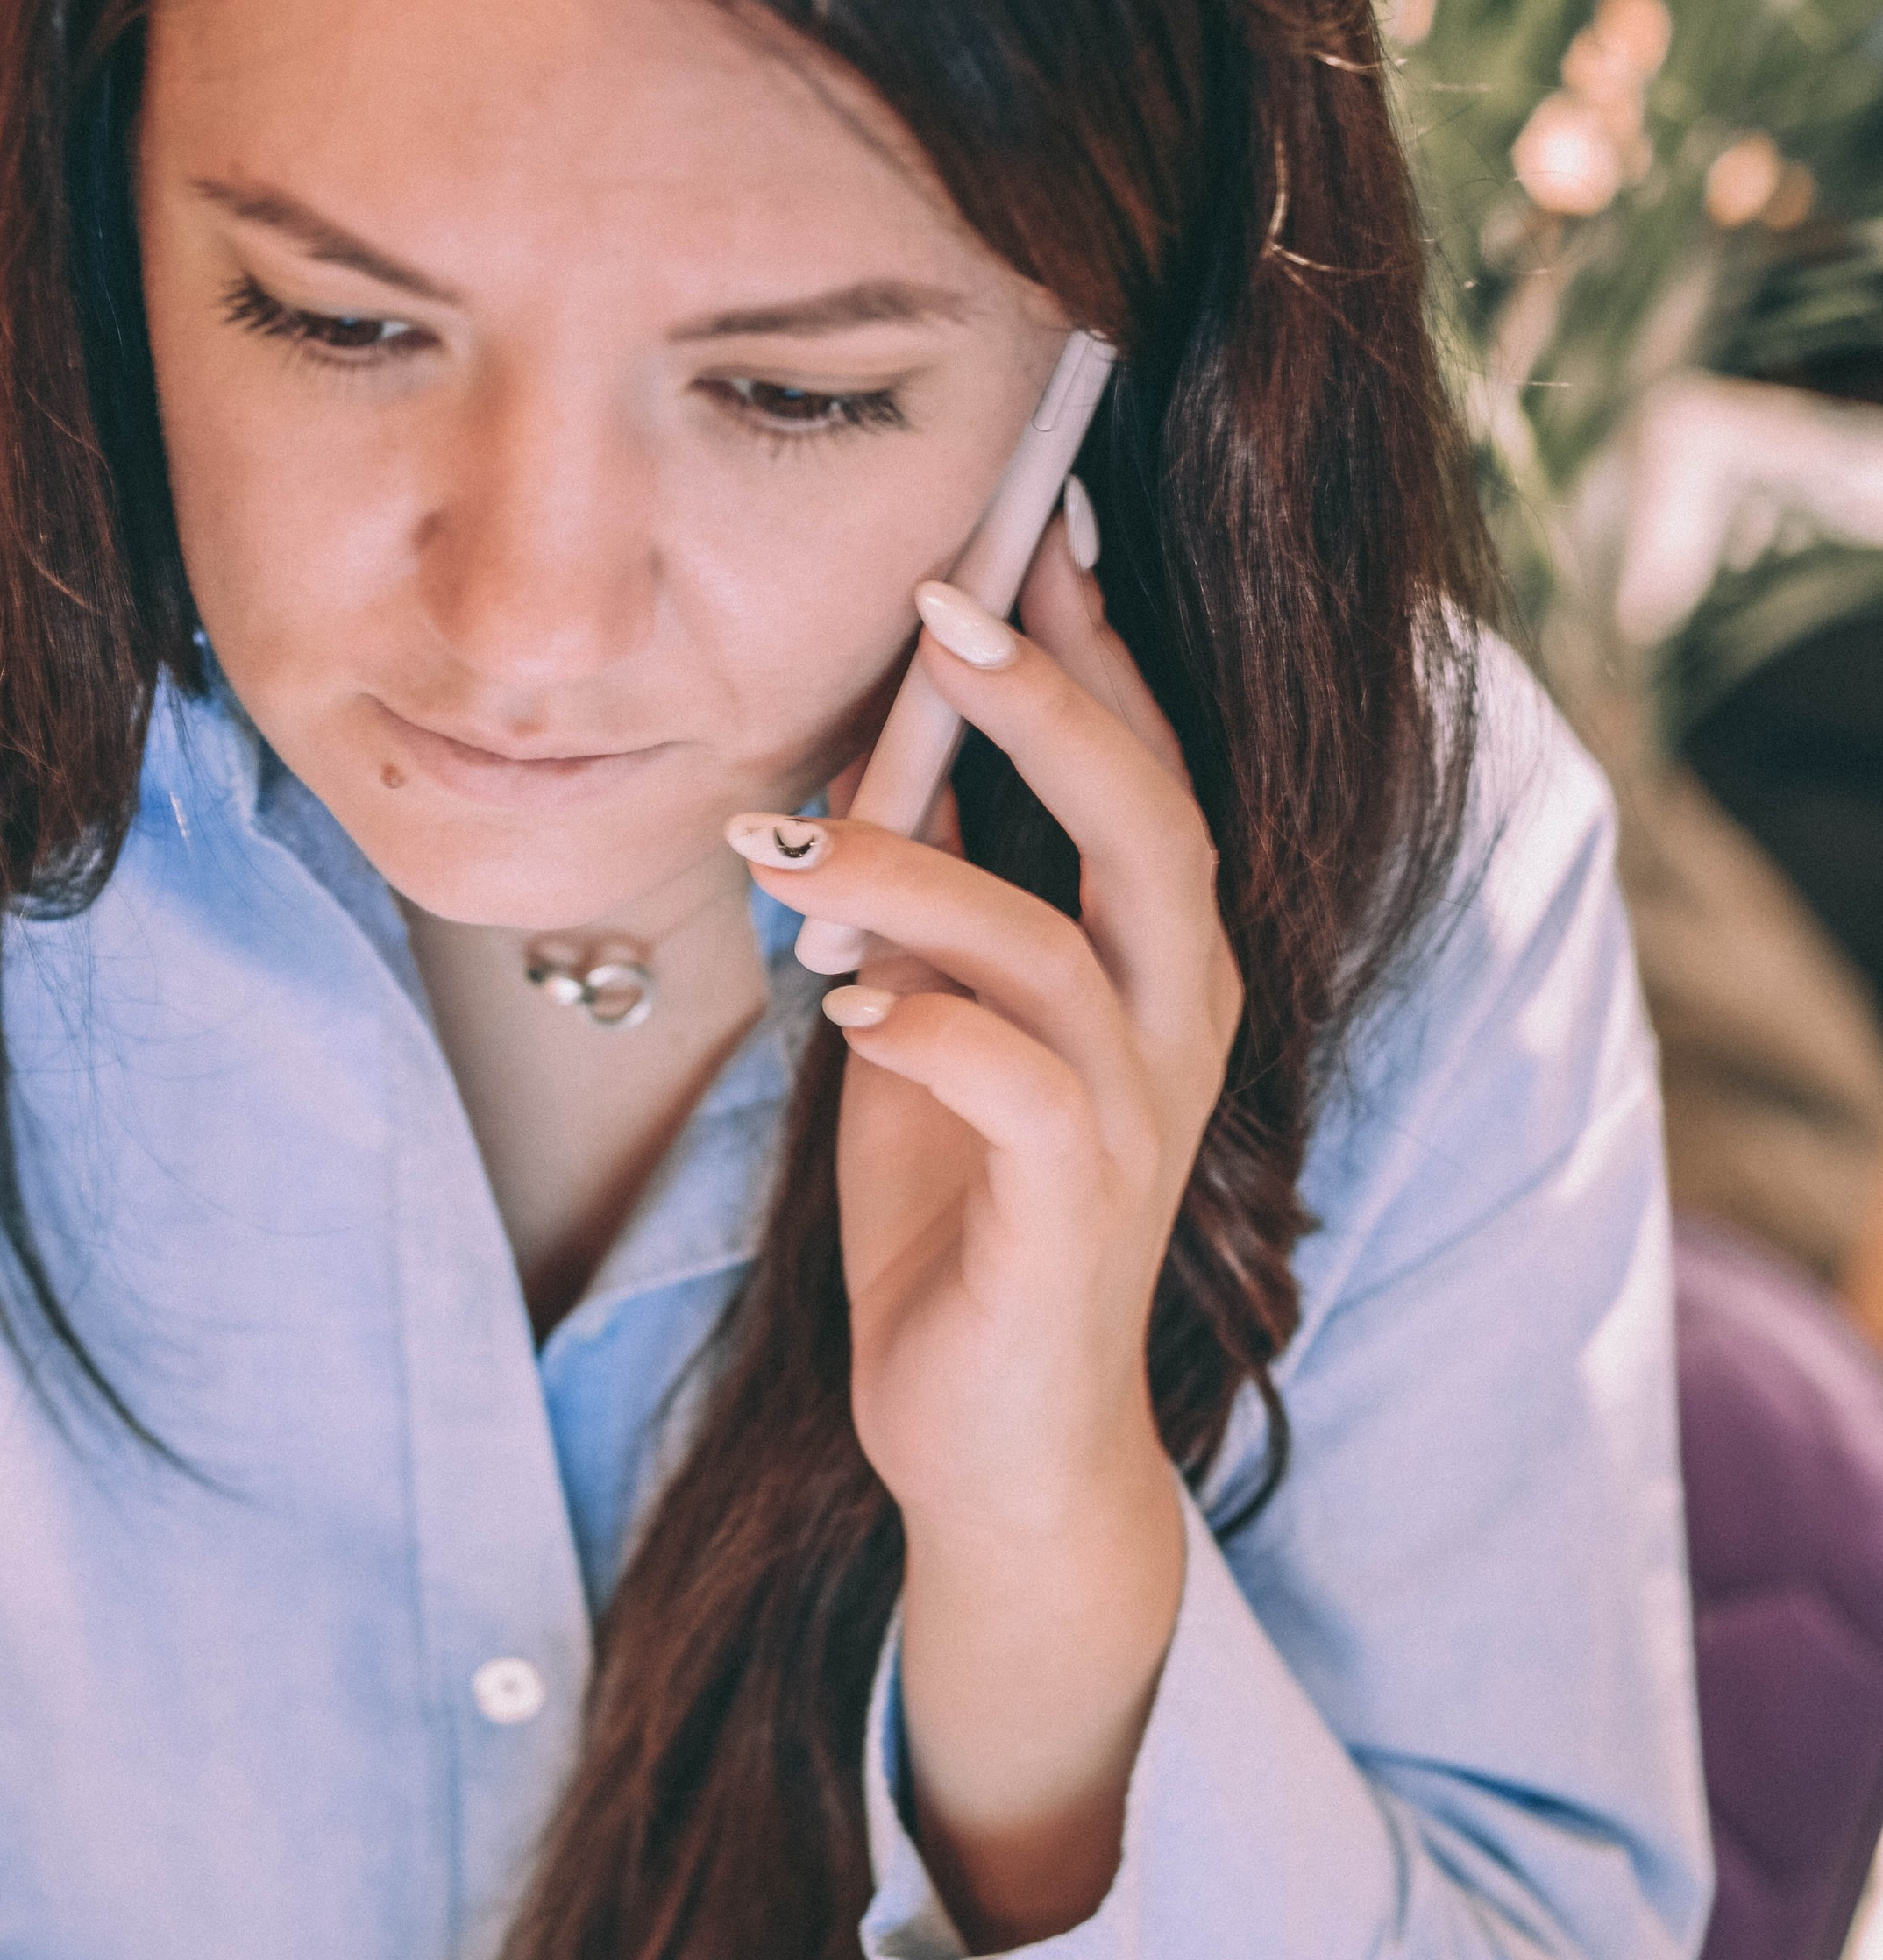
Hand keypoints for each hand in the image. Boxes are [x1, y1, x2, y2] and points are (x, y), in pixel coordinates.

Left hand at [725, 507, 1241, 1944]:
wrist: (994, 1437)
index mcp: (1152, 957)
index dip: (1091, 645)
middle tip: (941, 603)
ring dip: (918, 871)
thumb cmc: (962, 1216)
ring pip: (1056, 943)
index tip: (1027, 521)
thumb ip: (932, 900)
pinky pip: (1014, 1081)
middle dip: (1047, 700)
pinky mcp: (1077, 1210)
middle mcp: (1175, 1016)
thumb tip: (879, 759)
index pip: (1145, 766)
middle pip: (1148, 817)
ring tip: (784, 837)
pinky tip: (844, 1007)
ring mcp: (1137, 1116)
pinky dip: (925, 1026)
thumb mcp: (930, 1022)